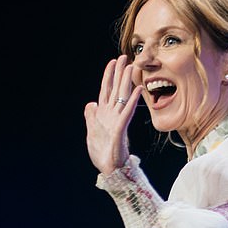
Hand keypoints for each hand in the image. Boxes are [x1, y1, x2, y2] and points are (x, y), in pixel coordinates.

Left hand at [84, 54, 142, 175]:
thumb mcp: (91, 133)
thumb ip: (91, 117)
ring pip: (123, 97)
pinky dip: (131, 101)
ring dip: (127, 81)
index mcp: (104, 115)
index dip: (108, 76)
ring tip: (131, 67)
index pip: (106, 91)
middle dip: (119, 73)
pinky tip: (137, 90)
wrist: (109, 170)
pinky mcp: (121, 129)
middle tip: (125, 57)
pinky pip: (127, 112)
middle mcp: (112, 114)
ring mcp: (118, 120)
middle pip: (116, 90)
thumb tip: (90, 103)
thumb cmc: (103, 154)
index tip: (112, 62)